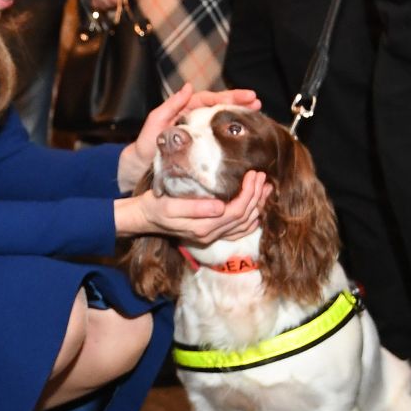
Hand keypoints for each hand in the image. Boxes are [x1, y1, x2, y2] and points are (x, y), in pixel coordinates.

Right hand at [115, 169, 269, 242]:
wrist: (145, 218)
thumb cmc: (155, 207)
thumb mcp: (170, 206)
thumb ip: (195, 208)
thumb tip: (220, 207)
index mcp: (203, 228)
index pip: (236, 211)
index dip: (248, 193)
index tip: (253, 174)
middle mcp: (211, 235)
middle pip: (243, 217)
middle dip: (256, 196)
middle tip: (261, 176)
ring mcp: (211, 236)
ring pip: (244, 225)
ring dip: (257, 206)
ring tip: (265, 188)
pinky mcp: (210, 233)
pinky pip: (237, 231)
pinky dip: (251, 220)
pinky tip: (256, 209)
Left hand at [117, 85, 260, 190]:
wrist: (140, 167)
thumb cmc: (146, 145)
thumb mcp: (155, 122)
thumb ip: (170, 106)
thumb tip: (189, 86)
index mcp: (185, 110)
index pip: (209, 99)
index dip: (228, 96)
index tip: (246, 96)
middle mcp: (194, 119)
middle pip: (219, 106)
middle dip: (238, 102)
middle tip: (257, 101)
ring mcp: (198, 134)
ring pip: (220, 120)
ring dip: (238, 114)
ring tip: (257, 111)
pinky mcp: (200, 148)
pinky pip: (217, 137)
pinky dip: (231, 133)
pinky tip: (244, 133)